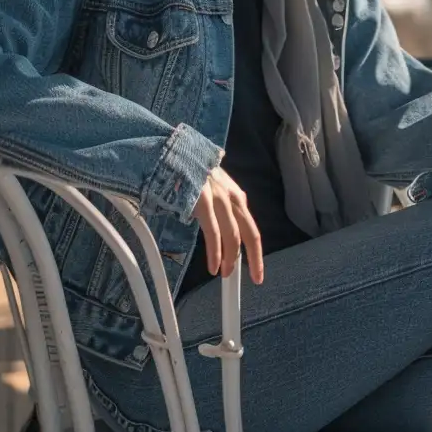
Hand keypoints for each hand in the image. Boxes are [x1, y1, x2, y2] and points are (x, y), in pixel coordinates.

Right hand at [191, 165, 263, 281]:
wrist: (174, 154)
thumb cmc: (189, 175)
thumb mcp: (212, 190)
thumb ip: (220, 208)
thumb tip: (220, 229)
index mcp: (235, 196)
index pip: (250, 228)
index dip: (256, 251)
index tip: (257, 268)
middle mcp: (232, 198)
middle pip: (250, 234)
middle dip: (255, 259)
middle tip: (256, 278)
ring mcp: (219, 200)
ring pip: (233, 236)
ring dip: (230, 259)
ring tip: (225, 274)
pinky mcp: (203, 203)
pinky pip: (213, 233)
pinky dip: (215, 253)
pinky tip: (213, 266)